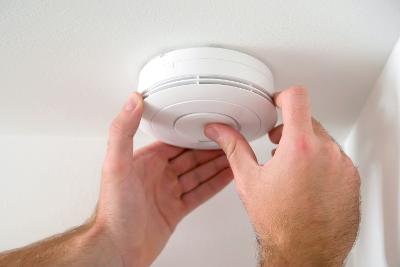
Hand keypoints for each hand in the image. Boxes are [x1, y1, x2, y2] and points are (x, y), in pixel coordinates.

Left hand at [95, 93, 232, 266]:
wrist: (118, 248)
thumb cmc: (114, 211)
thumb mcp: (116, 164)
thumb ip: (123, 131)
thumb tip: (132, 101)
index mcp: (145, 162)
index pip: (174, 141)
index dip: (192, 133)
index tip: (207, 124)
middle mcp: (157, 176)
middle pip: (190, 157)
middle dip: (209, 148)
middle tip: (229, 138)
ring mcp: (167, 193)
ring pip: (198, 174)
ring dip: (216, 164)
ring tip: (234, 154)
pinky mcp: (175, 210)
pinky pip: (200, 193)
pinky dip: (215, 184)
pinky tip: (226, 176)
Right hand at [205, 87, 359, 266]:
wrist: (305, 252)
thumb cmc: (279, 222)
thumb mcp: (249, 179)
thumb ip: (234, 147)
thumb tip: (219, 131)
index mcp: (299, 147)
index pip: (297, 98)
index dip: (283, 96)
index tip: (277, 103)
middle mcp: (326, 153)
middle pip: (308, 120)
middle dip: (290, 129)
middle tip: (277, 147)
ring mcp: (343, 166)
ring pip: (323, 140)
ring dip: (307, 147)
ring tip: (292, 169)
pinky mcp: (351, 178)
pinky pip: (336, 158)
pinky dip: (322, 162)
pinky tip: (307, 182)